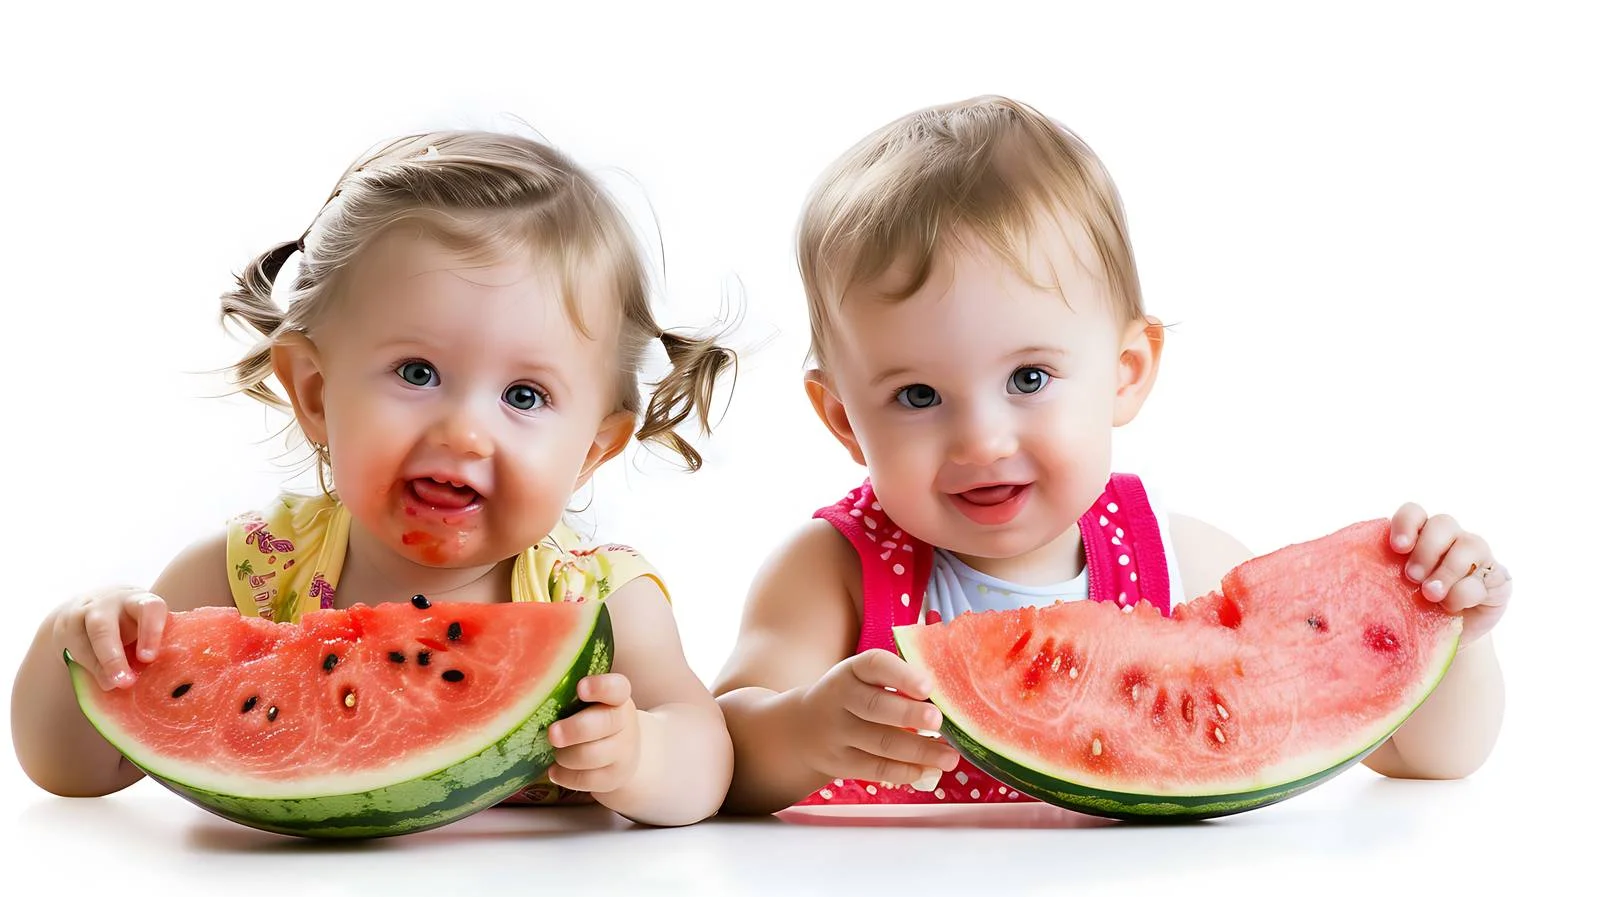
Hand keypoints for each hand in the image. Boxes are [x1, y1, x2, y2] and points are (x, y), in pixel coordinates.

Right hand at [51, 587, 167, 689]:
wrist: (90, 605)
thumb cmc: (131, 622)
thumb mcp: (146, 625)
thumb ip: (153, 645)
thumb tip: (160, 681)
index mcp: (139, 601)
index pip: (149, 608)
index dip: (150, 632)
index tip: (148, 658)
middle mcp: (110, 603)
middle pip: (104, 627)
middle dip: (112, 657)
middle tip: (124, 682)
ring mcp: (84, 613)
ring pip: (86, 640)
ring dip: (99, 666)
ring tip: (111, 685)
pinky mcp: (65, 626)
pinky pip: (74, 650)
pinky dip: (88, 669)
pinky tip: (99, 682)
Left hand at [546, 674, 641, 793]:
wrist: (622, 753)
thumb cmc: (594, 719)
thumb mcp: (591, 703)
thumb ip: (569, 695)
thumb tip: (526, 687)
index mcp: (617, 697)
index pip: (616, 687)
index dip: (600, 687)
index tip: (580, 688)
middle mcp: (624, 722)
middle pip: (603, 723)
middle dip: (574, 729)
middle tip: (552, 734)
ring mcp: (623, 751)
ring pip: (591, 755)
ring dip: (566, 756)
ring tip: (555, 752)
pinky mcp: (614, 776)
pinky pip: (586, 779)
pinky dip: (565, 776)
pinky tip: (555, 771)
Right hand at [796, 648, 960, 785]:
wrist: (803, 728)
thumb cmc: (852, 697)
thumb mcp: (863, 679)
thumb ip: (897, 683)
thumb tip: (949, 698)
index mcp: (851, 671)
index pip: (874, 664)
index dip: (902, 675)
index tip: (928, 686)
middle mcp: (840, 698)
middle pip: (875, 706)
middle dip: (909, 714)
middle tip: (939, 720)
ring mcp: (837, 733)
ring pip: (880, 743)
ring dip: (919, 750)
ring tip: (950, 757)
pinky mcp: (840, 762)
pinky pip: (875, 768)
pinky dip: (905, 771)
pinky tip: (928, 770)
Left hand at [1389, 503, 1510, 643]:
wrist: (1445, 641)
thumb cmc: (1411, 612)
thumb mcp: (1393, 594)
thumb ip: (1380, 578)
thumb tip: (1352, 575)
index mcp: (1420, 536)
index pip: (1414, 512)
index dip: (1406, 524)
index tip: (1397, 548)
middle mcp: (1450, 540)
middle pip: (1443, 523)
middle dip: (1426, 550)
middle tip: (1412, 577)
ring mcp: (1478, 557)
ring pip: (1469, 544)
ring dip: (1447, 569)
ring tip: (1431, 594)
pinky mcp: (1498, 580)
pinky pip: (1487, 577)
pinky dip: (1466, 592)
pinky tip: (1453, 608)